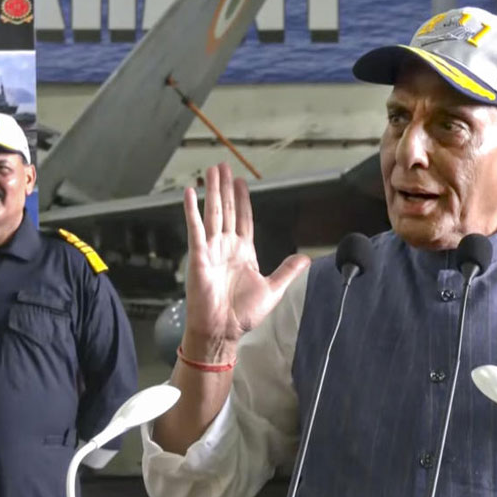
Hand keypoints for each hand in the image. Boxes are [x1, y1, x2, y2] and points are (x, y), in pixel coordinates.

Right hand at [181, 163, 308, 361]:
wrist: (223, 330)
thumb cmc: (243, 314)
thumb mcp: (273, 289)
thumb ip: (287, 270)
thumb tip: (306, 258)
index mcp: (243, 252)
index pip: (243, 219)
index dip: (242, 200)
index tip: (241, 182)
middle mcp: (226, 247)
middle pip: (226, 210)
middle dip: (225, 188)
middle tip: (223, 166)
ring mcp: (211, 250)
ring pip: (212, 213)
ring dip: (212, 191)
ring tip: (211, 170)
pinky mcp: (199, 256)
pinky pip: (195, 229)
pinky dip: (192, 211)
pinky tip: (190, 193)